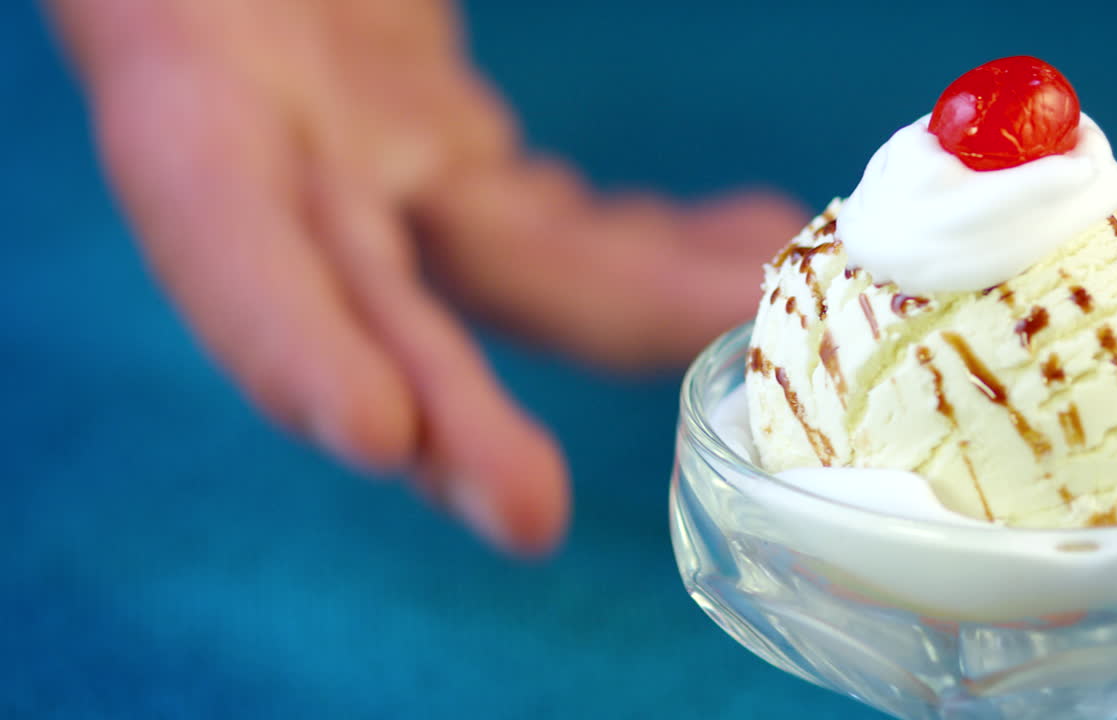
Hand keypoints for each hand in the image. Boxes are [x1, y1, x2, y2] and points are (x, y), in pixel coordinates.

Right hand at [47, 0, 804, 554]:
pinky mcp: (448, 140)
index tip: (376, 434)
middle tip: (531, 519)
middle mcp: (291, 140)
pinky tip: (749, 244)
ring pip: (506, 266)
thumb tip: (471, 121)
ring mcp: (382, 150)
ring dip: (634, 312)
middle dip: (454, 413)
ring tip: (761, 318)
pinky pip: (555, 219)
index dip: (279, 337)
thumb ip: (360, 2)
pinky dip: (651, 248)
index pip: (213, 223)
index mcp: (195, 66)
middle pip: (370, 303)